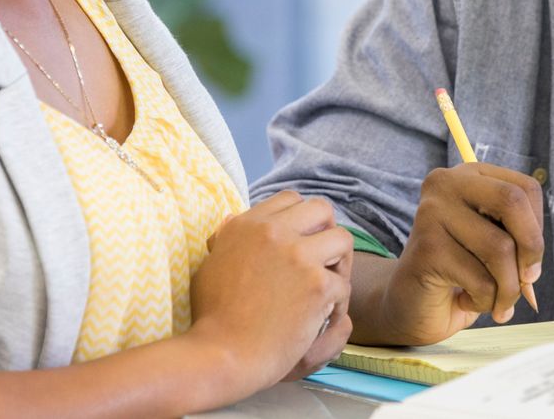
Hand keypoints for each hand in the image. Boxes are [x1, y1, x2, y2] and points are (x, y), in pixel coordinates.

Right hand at [187, 191, 353, 392]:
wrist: (222, 354)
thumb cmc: (212, 318)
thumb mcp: (209, 267)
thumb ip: (225, 240)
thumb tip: (231, 219)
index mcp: (247, 225)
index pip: (290, 199)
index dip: (301, 220)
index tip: (300, 242)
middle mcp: (273, 232)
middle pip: (321, 209)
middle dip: (327, 232)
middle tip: (322, 260)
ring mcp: (298, 256)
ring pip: (343, 239)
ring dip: (340, 262)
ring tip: (329, 286)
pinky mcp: (317, 284)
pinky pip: (343, 284)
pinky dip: (338, 304)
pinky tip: (323, 319)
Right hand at [377, 162, 544, 343]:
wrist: (412, 304)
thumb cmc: (463, 272)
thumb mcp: (497, 245)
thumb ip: (520, 243)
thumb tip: (532, 271)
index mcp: (470, 174)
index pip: (525, 189)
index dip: (538, 229)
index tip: (530, 260)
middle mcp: (446, 184)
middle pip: (512, 201)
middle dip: (531, 249)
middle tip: (527, 281)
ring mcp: (432, 213)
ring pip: (500, 249)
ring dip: (508, 289)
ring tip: (495, 301)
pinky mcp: (427, 248)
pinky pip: (481, 280)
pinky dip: (485, 302)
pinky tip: (466, 301)